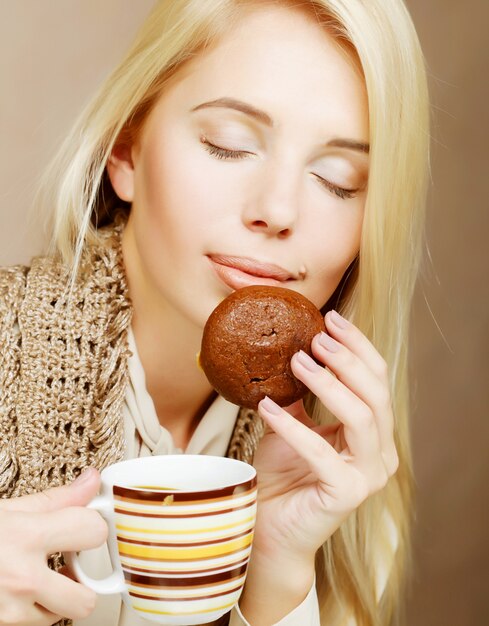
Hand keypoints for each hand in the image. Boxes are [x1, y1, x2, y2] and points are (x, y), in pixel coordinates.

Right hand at [0, 468, 105, 624]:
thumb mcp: (7, 509)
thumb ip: (56, 500)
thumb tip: (91, 482)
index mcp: (27, 536)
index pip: (93, 532)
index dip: (94, 526)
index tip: (87, 525)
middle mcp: (20, 578)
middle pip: (85, 600)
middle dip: (84, 584)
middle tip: (71, 564)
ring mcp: (7, 610)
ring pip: (58, 617)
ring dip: (56, 599)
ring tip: (40, 576)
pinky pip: (31, 625)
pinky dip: (32, 610)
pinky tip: (18, 588)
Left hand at [252, 309, 398, 562]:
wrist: (268, 526)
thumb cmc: (283, 475)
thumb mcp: (291, 425)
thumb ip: (299, 395)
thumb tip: (289, 349)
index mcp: (373, 433)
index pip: (377, 380)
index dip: (358, 346)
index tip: (331, 318)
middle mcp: (380, 453)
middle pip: (376, 394)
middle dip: (347, 359)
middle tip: (317, 337)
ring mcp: (368, 476)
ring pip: (362, 417)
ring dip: (329, 384)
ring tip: (298, 361)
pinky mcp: (346, 494)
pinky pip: (321, 451)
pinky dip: (293, 426)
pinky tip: (267, 407)